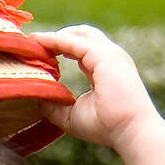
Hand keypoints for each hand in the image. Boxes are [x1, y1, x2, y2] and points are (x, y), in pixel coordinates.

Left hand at [30, 25, 159, 151]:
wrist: (131, 130)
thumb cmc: (107, 126)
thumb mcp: (73, 116)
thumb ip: (55, 105)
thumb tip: (35, 96)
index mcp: (106, 69)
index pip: (81, 51)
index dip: (61, 48)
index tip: (40, 52)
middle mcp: (110, 57)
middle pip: (82, 35)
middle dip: (59, 36)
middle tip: (33, 43)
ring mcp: (109, 53)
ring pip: (78, 34)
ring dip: (55, 36)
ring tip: (33, 41)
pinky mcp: (103, 55)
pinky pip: (74, 42)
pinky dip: (56, 40)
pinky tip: (40, 42)